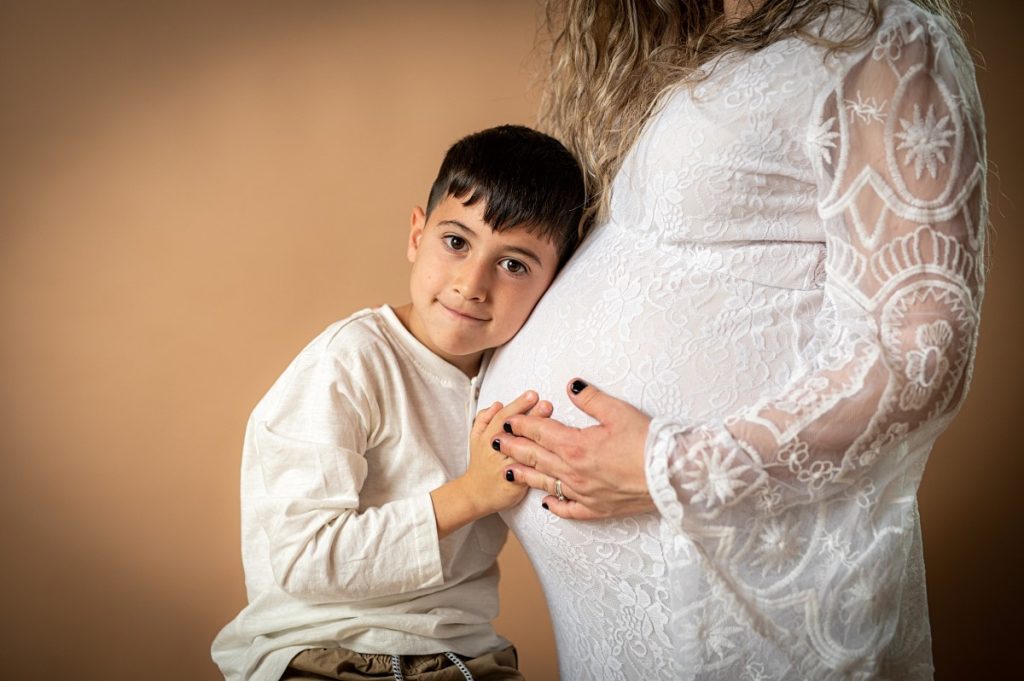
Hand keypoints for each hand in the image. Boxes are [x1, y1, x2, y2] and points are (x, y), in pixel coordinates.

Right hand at [463, 391, 552, 516]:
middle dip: (531, 417)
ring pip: (522, 450)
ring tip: (551, 425)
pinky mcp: (515, 483)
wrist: (475, 494)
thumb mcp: (475, 438)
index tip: (532, 395)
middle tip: (546, 405)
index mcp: (487, 437)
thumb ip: (484, 419)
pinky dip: (539, 462)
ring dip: (537, 437)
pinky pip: (528, 471)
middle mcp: (495, 450)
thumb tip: (497, 404)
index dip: (518, 405)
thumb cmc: (481, 463)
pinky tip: (553, 453)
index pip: (503, 417)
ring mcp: (505, 466)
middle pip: (514, 431)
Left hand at [495, 379, 654, 519]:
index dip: (522, 424)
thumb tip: (572, 386)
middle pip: (536, 457)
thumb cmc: (648, 443)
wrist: (671, 477)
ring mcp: (584, 493)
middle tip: (496, 442)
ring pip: (546, 483)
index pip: (540, 432)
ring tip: (507, 470)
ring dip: (524, 475)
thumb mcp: (619, 411)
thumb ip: (591, 398)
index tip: (509, 420)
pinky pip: (569, 509)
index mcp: (576, 446)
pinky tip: (546, 503)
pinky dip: (555, 505)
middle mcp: (574, 472)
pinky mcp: (597, 509)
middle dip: (514, 448)